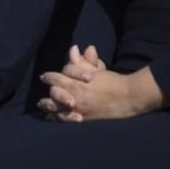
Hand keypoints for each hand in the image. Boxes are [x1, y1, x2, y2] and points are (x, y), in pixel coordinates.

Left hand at [39, 46, 159, 121]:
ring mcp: (78, 108)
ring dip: (48, 105)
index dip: (50, 76)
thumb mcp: (98, 69)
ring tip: (41, 104)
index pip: (58, 77)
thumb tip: (74, 48)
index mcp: (78, 81)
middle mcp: (76, 95)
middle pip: (55, 92)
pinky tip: (51, 116)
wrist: (128, 97)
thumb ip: (83, 61)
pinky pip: (65, 119)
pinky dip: (56, 117)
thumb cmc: (113, 81)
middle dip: (49, 89)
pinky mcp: (83, 118)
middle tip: (44, 88)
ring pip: (56, 107)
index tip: (44, 76)